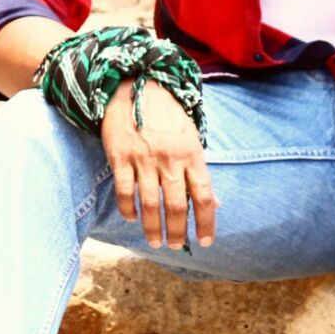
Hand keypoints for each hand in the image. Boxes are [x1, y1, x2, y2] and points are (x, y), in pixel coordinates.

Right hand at [100, 79, 216, 249]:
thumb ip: (200, 171)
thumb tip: (214, 203)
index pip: (205, 196)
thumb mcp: (191, 139)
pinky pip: (124, 190)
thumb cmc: (168, 116)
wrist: (135, 87)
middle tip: (176, 247)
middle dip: (178, 232)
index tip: (205, 242)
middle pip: (177, 205)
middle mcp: (170, 159)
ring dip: (153, 228)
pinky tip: (132, 219)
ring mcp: (143, 159)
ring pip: (150, 203)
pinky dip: (128, 209)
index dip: (207, 223)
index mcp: (192, 154)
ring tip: (155, 242)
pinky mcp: (120, 157)